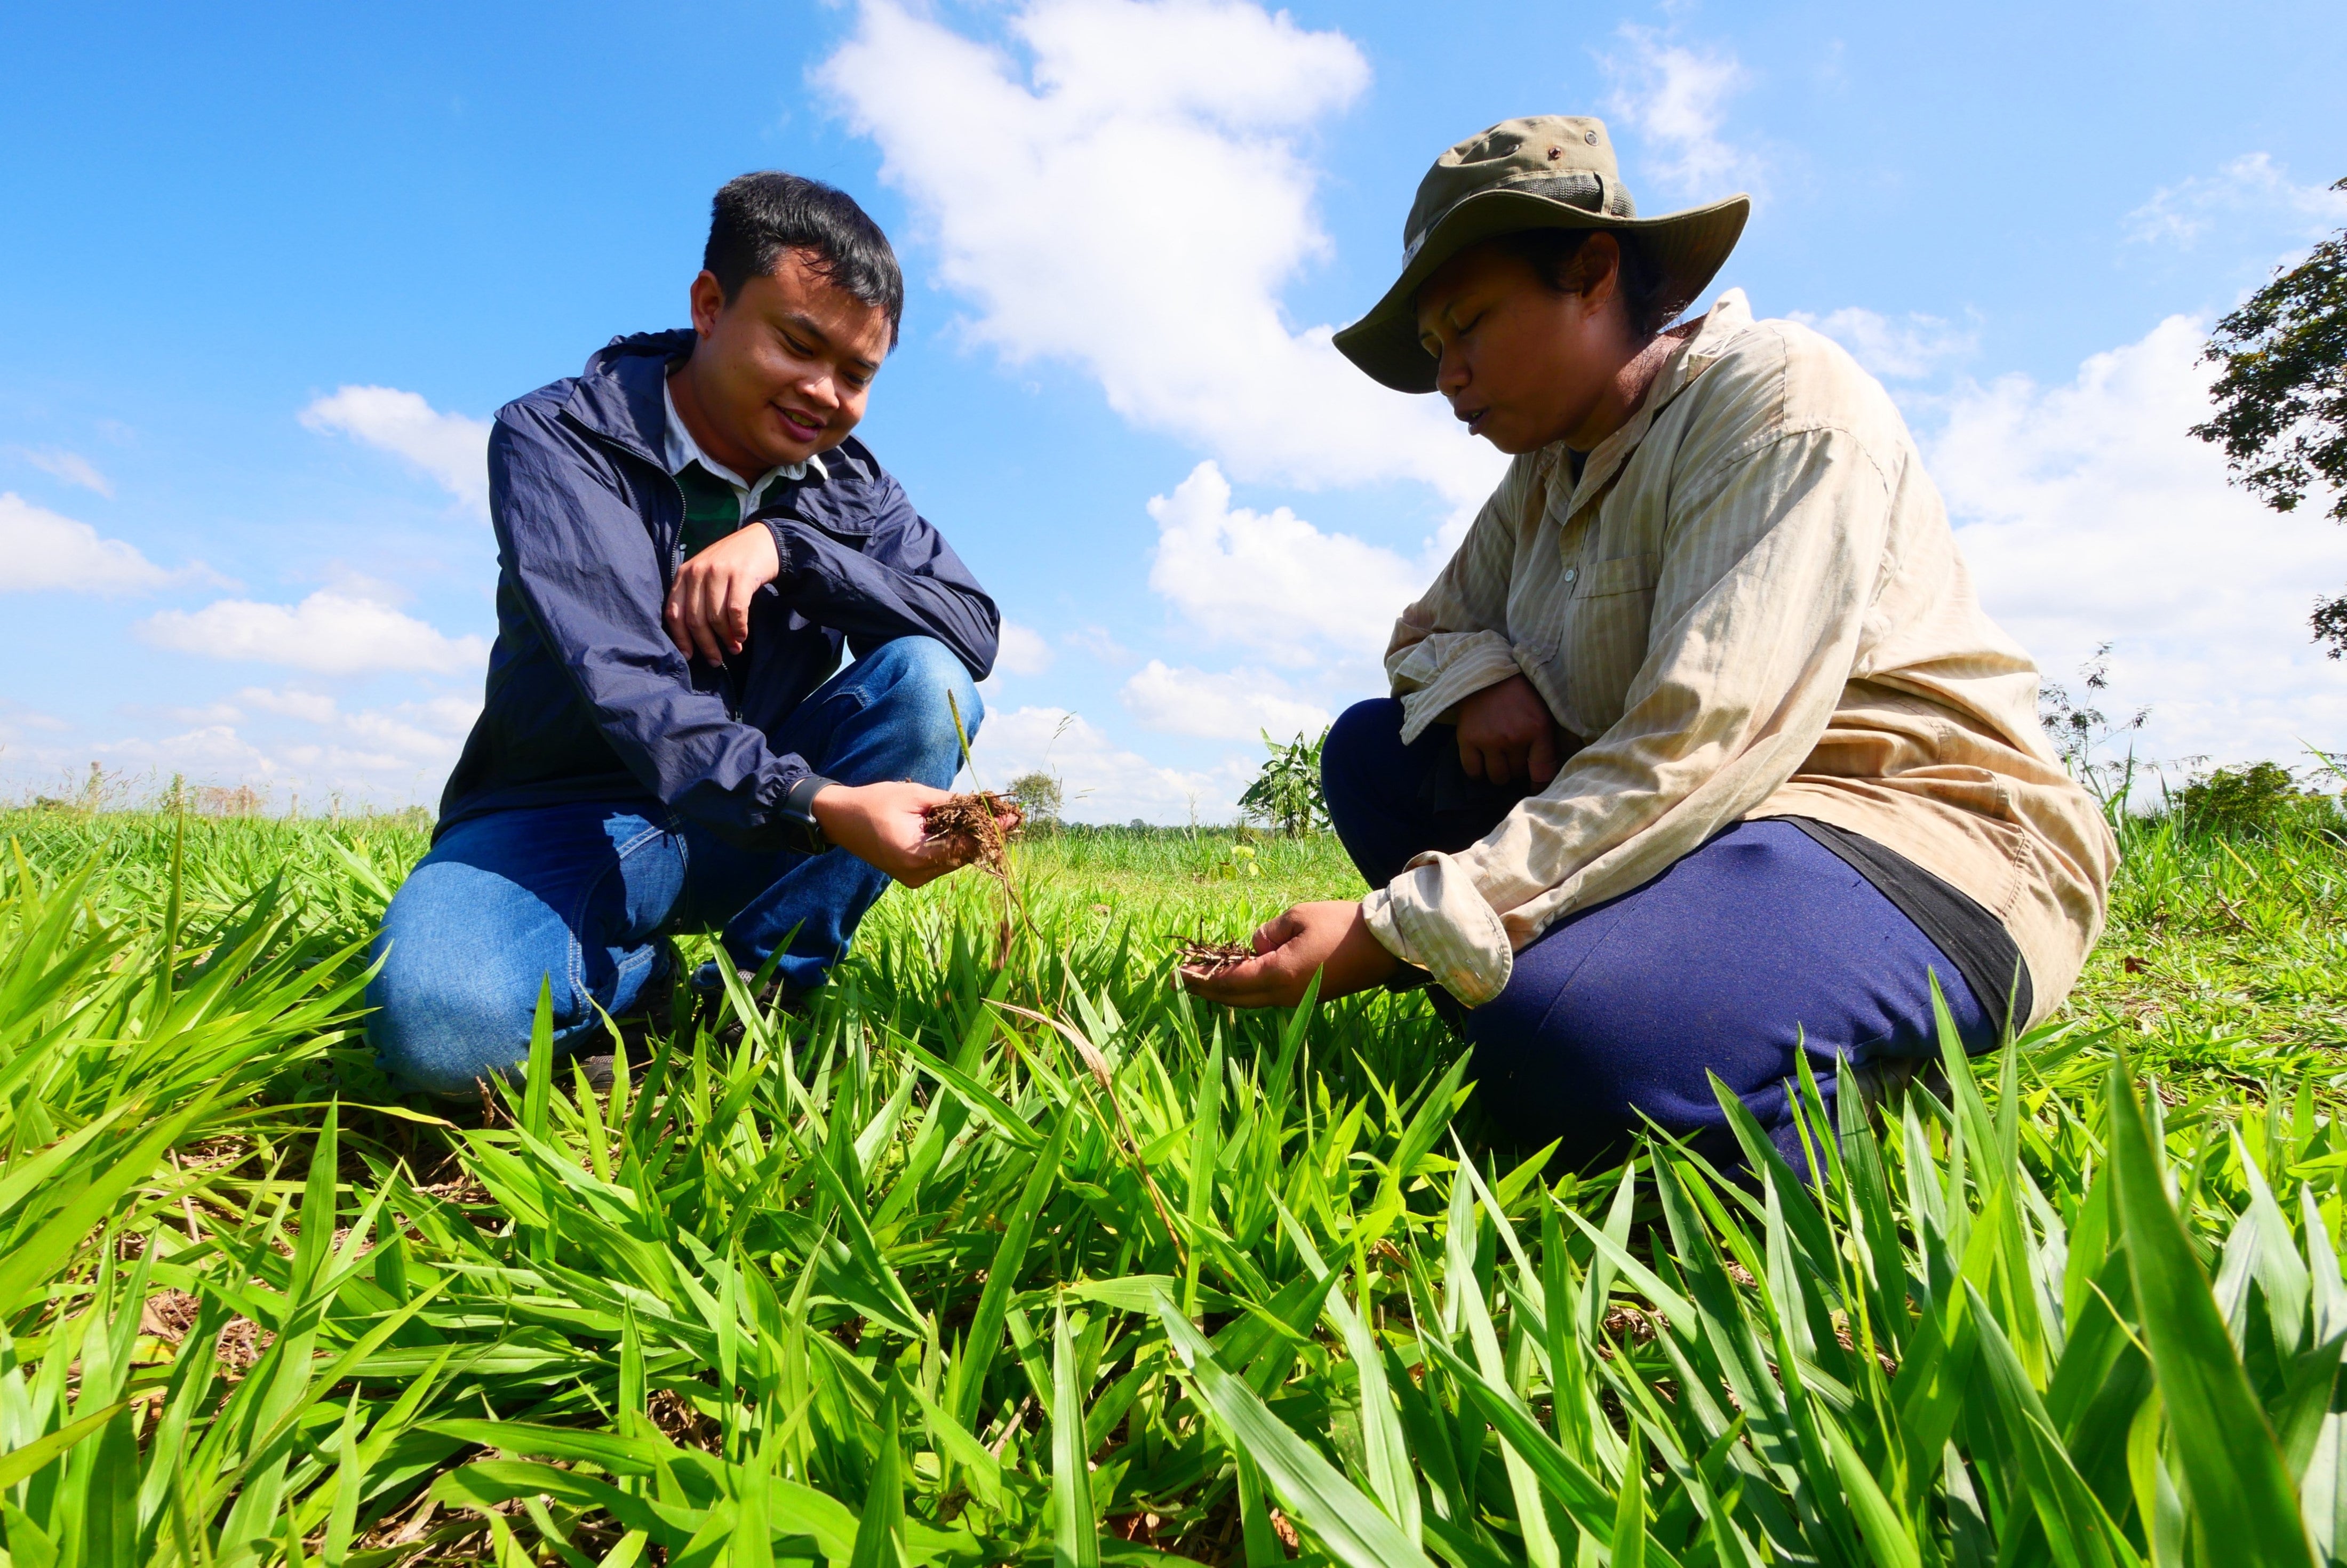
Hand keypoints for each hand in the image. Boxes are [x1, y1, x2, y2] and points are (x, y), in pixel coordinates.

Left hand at [665, 525, 780, 664]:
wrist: (762, 541)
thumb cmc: (732, 562)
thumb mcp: (706, 573)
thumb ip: (694, 595)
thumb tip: (691, 635)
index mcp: (685, 573)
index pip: (674, 612)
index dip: (681, 638)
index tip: (689, 656)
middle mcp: (698, 571)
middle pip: (695, 620)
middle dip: (706, 645)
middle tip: (715, 661)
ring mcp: (719, 572)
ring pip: (715, 618)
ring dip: (725, 639)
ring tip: (734, 649)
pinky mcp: (741, 575)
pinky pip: (736, 611)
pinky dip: (739, 628)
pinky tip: (742, 636)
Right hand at [811, 782, 1021, 887]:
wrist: (839, 819)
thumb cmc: (874, 802)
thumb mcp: (915, 796)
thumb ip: (951, 804)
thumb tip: (984, 807)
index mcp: (915, 856)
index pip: (965, 847)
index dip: (991, 833)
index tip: (1013, 818)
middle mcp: (917, 874)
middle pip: (963, 856)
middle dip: (986, 835)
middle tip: (1009, 816)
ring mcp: (914, 878)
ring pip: (955, 859)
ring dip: (971, 839)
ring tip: (993, 819)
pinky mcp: (912, 874)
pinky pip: (942, 860)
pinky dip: (955, 844)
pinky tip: (967, 827)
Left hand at [1178, 900, 1399, 1008]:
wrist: (1384, 946)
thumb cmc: (1341, 924)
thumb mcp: (1297, 916)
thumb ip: (1267, 933)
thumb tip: (1254, 947)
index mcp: (1278, 975)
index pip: (1228, 981)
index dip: (1200, 977)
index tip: (1177, 971)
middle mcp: (1284, 995)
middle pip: (1234, 998)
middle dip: (1205, 989)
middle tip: (1179, 980)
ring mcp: (1297, 1000)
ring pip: (1250, 1000)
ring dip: (1225, 991)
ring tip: (1202, 981)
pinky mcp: (1308, 998)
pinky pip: (1267, 997)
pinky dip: (1245, 990)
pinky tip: (1237, 980)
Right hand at [1455, 673, 1562, 786]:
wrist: (1486, 671)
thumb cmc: (1519, 693)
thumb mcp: (1542, 713)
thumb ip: (1546, 743)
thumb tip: (1543, 776)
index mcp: (1537, 729)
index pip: (1542, 772)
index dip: (1539, 784)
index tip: (1535, 785)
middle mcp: (1513, 738)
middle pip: (1517, 774)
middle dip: (1517, 768)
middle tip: (1514, 754)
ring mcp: (1489, 740)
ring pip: (1497, 777)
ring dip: (1499, 771)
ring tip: (1499, 757)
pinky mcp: (1467, 739)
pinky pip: (1473, 771)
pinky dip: (1478, 772)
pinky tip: (1483, 761)